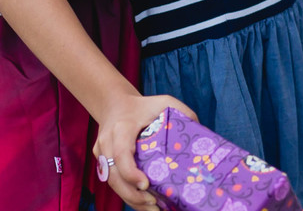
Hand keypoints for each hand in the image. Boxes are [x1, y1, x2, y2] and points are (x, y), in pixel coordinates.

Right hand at [93, 94, 198, 210]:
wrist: (115, 104)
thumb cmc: (143, 106)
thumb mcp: (165, 102)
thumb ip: (182, 113)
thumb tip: (201, 135)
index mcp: (122, 127)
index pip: (122, 154)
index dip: (131, 173)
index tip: (146, 185)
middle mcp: (107, 142)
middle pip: (114, 176)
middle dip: (133, 195)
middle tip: (155, 205)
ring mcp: (101, 153)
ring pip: (111, 182)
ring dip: (130, 199)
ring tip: (153, 209)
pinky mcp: (102, 162)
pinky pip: (112, 181)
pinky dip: (127, 194)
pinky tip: (144, 203)